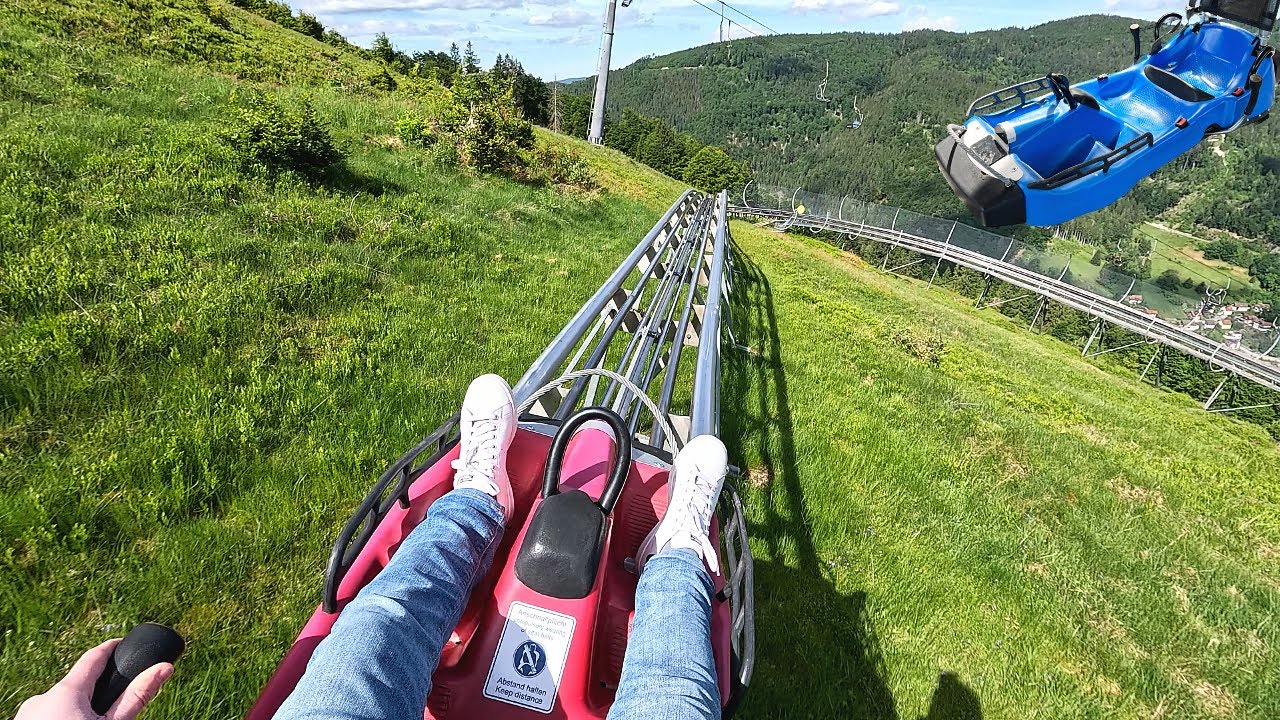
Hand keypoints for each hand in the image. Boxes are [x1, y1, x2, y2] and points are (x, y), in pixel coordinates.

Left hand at [15, 639, 173, 719]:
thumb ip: (137, 696)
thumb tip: (165, 668)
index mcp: (66, 692)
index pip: (92, 658)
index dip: (109, 648)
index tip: (121, 645)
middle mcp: (41, 698)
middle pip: (76, 686)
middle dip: (94, 692)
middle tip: (112, 706)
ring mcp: (26, 715)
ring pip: (59, 704)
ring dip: (76, 711)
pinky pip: (46, 717)